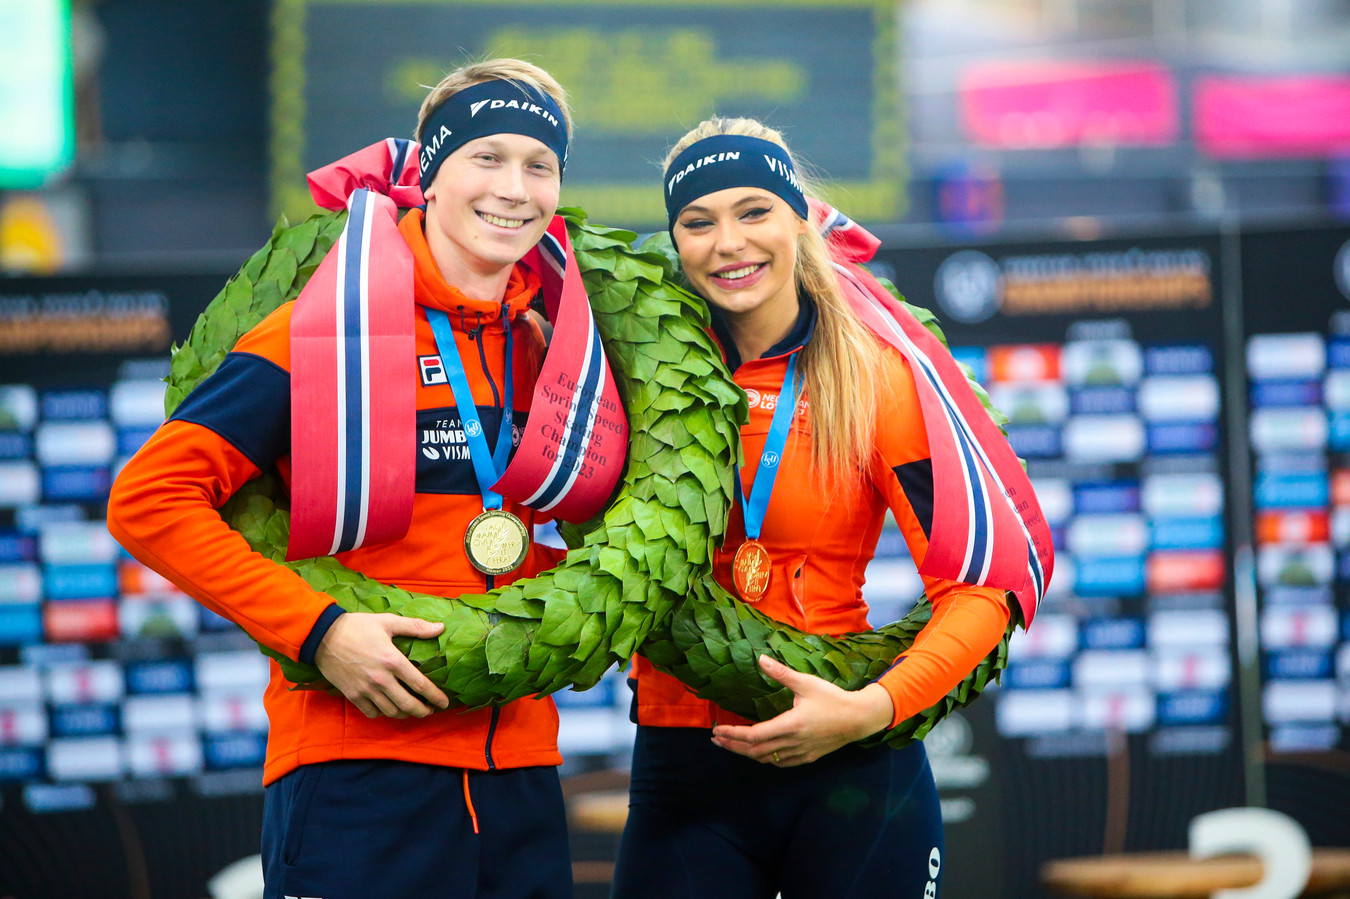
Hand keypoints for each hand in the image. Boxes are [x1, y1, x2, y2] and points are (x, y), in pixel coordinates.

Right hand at [313, 612, 449, 718]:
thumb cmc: (357, 626)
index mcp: (393, 661)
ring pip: (391, 712)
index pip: (420, 685)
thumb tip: (440, 628)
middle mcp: (381, 679)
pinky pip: (372, 712)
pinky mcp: (352, 695)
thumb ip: (415, 627)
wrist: (322, 636)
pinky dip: (384, 713)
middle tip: (431, 710)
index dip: (436, 696)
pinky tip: (389, 708)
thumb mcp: (388, 622)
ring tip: (413, 710)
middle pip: (408, 704)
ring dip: (406, 714)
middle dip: (424, 711)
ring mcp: (365, 690)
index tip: (445, 702)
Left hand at [710, 655, 894, 766]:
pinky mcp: (807, 757)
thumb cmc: (833, 699)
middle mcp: (792, 743)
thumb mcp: (806, 683)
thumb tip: (761, 659)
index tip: (717, 731)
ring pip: (766, 759)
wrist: (859, 719)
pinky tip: (759, 752)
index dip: (733, 735)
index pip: (753, 736)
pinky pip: (780, 763)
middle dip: (733, 746)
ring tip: (732, 745)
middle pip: (755, 751)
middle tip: (716, 739)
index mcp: (790, 725)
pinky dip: (765, 758)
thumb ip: (782, 674)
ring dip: (746, 753)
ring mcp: (800, 753)